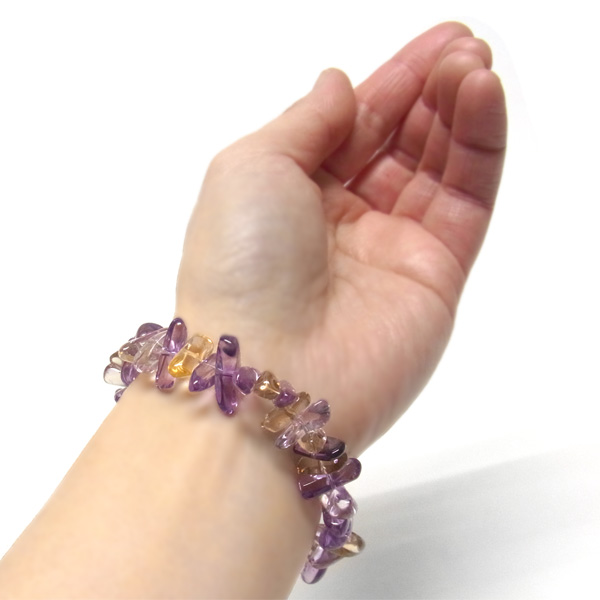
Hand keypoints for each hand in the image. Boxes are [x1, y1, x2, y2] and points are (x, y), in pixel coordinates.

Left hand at [176, 22, 506, 453]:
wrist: (268, 373)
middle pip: (400, 142)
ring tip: (474, 69)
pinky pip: (466, 202)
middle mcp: (344, 220)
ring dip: (459, 113)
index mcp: (294, 193)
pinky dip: (479, 149)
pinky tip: (482, 102)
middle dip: (431, 92)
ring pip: (438, 168)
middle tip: (461, 49)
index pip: (355, 126)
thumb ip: (307, 121)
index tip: (433, 44)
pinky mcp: (435, 277)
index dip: (393, 82)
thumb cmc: (240, 265)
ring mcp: (392, 249)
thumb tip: (342, 84)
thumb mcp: (251, 166)